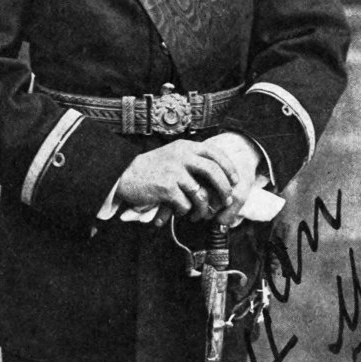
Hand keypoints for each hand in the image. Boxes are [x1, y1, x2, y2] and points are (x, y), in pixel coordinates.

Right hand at [147, 134, 262, 229]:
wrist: (125, 175)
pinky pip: (185, 205)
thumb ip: (193, 160)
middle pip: (213, 172)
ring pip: (200, 194)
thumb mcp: (173, 155)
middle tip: (225, 200)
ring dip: (203, 208)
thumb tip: (220, 177)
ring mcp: (174, 171)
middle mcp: (181, 156)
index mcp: (185, 147)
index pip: (215, 152)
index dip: (228, 167)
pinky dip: (184, 212)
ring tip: (198, 214)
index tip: (234, 180)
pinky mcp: (166, 187)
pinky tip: (178, 211)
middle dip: (223, 189)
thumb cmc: (152, 168)